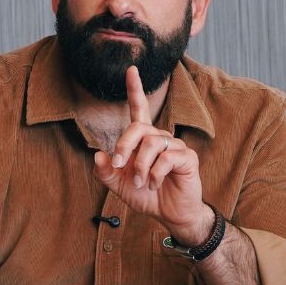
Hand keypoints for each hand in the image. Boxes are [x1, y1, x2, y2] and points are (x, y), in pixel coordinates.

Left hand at [93, 66, 214, 243]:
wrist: (171, 214)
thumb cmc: (147, 196)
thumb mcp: (119, 186)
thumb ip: (106, 172)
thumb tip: (97, 154)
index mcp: (144, 140)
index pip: (140, 109)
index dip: (135, 90)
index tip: (131, 70)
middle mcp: (160, 138)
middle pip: (139, 128)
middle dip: (125, 146)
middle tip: (120, 166)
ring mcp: (175, 146)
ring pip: (152, 144)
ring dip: (141, 166)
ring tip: (141, 183)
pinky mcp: (187, 158)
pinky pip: (167, 158)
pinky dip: (155, 173)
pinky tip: (154, 183)